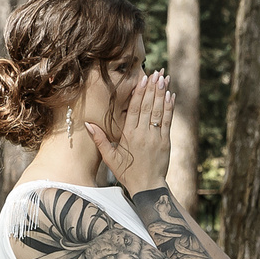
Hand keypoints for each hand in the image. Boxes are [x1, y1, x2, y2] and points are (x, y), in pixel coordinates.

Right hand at [87, 71, 173, 193]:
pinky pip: (167, 121)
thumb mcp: (109, 157)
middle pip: (148, 106)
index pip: (134, 109)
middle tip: (156, 72)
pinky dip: (169, 108)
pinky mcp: (165, 141)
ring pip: (159, 111)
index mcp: (128, 135)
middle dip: (152, 88)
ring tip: (164, 78)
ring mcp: (155, 137)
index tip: (142, 78)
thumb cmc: (127, 172)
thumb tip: (88, 124)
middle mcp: (143, 134)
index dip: (139, 93)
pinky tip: (171, 95)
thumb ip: (100, 140)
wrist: (147, 186)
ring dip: (162, 93)